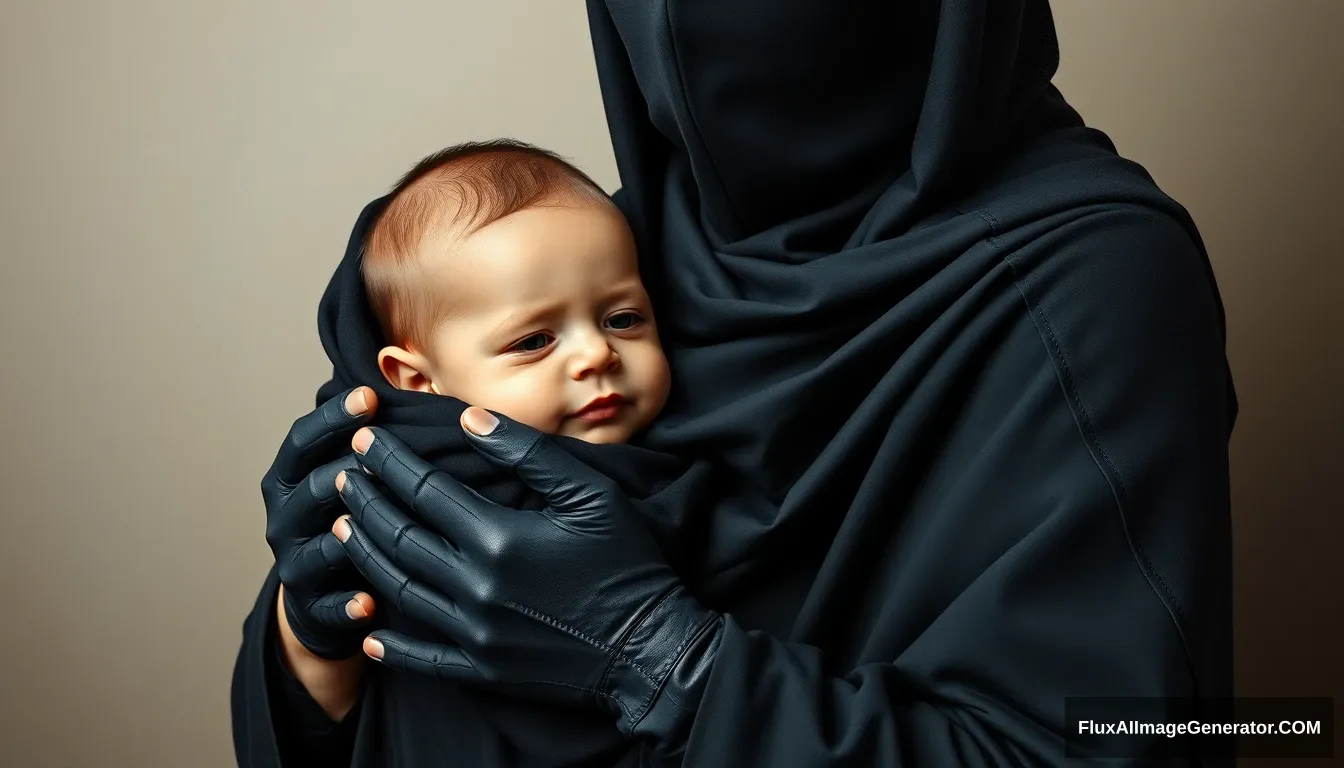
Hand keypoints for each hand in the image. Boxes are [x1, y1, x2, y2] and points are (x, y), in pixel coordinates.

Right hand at [262, 386, 378, 659]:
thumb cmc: (352, 516)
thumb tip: (426, 388)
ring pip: (321, 543)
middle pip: (313, 486)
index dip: (334, 417)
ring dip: (348, 533)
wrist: (321, 594)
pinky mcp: (310, 606)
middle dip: (348, 469)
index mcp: (290, 476)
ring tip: (372, 522)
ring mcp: (293, 561)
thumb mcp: (348, 477)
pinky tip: (370, 602)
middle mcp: (285, 515)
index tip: (371, 395)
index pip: (303, 439)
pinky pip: (328, 605)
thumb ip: (370, 443)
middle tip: (383, 455)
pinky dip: (348, 604)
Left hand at [332, 408, 723, 744]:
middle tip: (343, 475)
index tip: (366, 440)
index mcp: (498, 537)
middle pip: (398, 536)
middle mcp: (475, 586)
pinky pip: (420, 657)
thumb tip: (469, 417)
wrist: (650, 648)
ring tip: (344, 527)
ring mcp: (474, 632)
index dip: (390, 461)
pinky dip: (389, 643)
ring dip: (364, 555)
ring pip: (396, 589)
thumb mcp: (590, 494)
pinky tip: (368, 629)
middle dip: (364, 500)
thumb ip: (527, 453)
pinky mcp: (482, 669)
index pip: (424, 489)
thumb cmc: (628, 563)